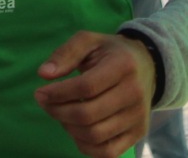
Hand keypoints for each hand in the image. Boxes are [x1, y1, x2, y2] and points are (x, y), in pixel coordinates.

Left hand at [34, 31, 156, 157]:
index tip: (40, 92)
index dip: (58, 93)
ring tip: (61, 113)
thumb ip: (65, 53)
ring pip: (95, 136)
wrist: (147, 66)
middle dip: (58, 112)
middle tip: (45, 103)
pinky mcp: (138, 133)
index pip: (86, 87)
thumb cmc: (110, 53)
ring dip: (69, 128)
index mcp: (123, 65)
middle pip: (88, 115)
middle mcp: (135, 93)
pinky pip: (107, 152)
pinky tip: (75, 129)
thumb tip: (43, 74)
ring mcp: (138, 117)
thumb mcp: (89, 41)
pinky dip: (85, 145)